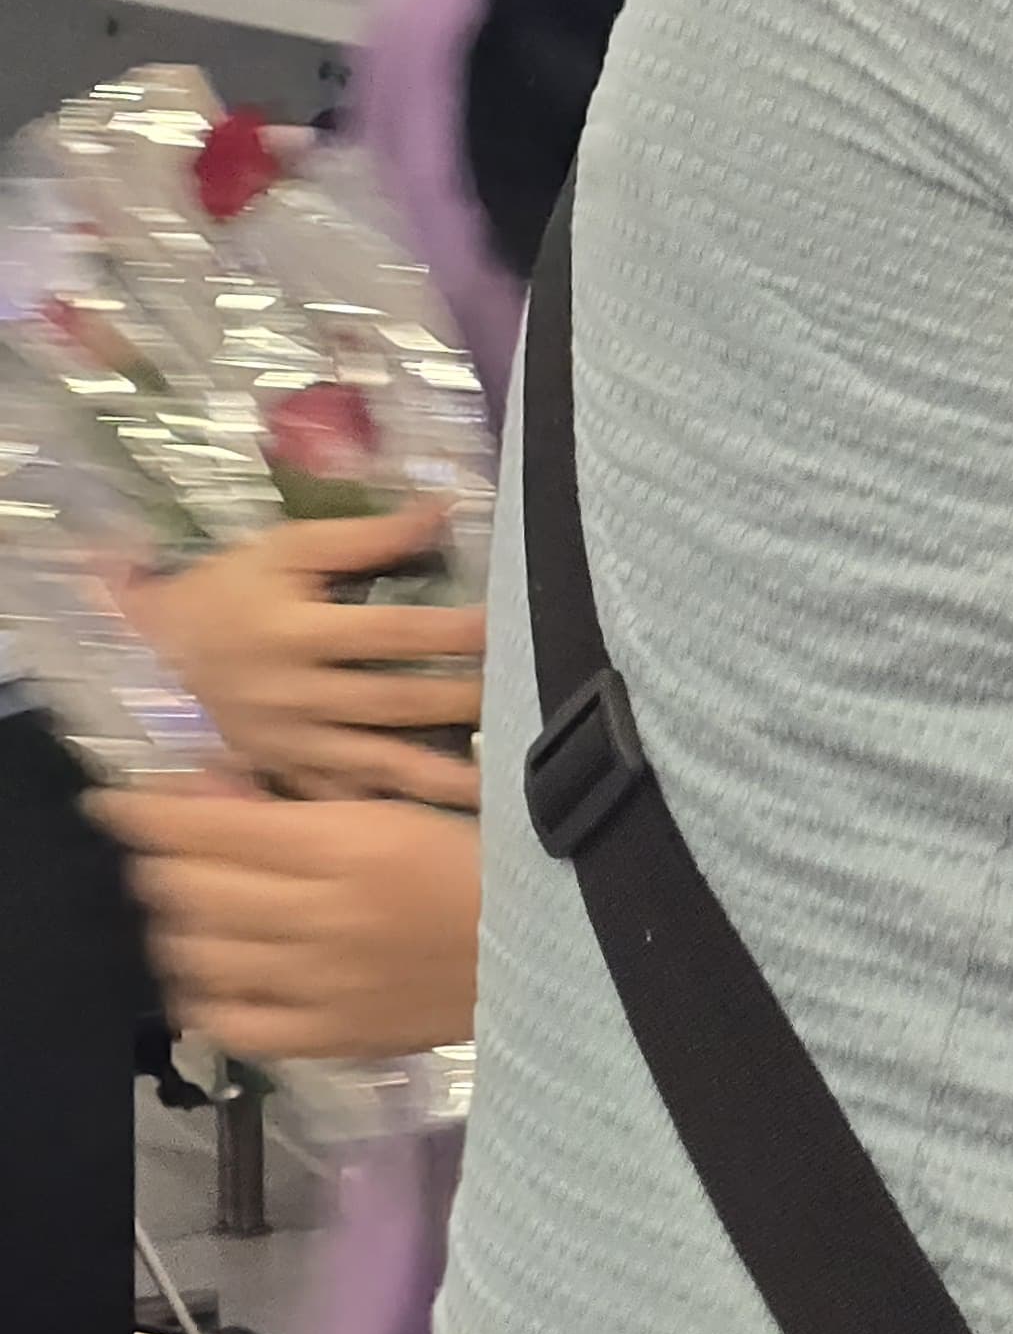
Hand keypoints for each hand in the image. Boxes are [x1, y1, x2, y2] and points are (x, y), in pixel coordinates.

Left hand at [86, 788, 481, 1058]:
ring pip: (196, 954)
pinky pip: (230, 1022)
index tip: (118, 803)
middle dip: (159, 860)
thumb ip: (301, 802)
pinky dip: (203, 995)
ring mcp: (319, 983)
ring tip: (194, 906)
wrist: (560, 945)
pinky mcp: (330, 1036)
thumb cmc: (484, 858)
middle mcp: (319, 915)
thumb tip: (212, 786)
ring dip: (177, 922)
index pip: (203, 828)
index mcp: (345, 843)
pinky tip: (213, 971)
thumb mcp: (398, 807)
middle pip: (186, 888)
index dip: (144, 812)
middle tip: (170, 848)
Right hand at [117, 503, 484, 806]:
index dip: (453, 631)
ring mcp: (290, 741)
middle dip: (462, 703)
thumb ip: (366, 537)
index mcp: (295, 633)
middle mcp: (294, 693)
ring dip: (440, 775)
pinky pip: (342, 796)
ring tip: (501, 786)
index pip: (391, 633)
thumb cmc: (233, 587)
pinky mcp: (285, 771)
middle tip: (531, 700)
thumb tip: (444, 509)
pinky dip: (388, 810)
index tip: (509, 628)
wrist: (159, 645)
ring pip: (376, 761)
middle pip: (393, 701)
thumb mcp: (289, 548)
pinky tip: (438, 824)